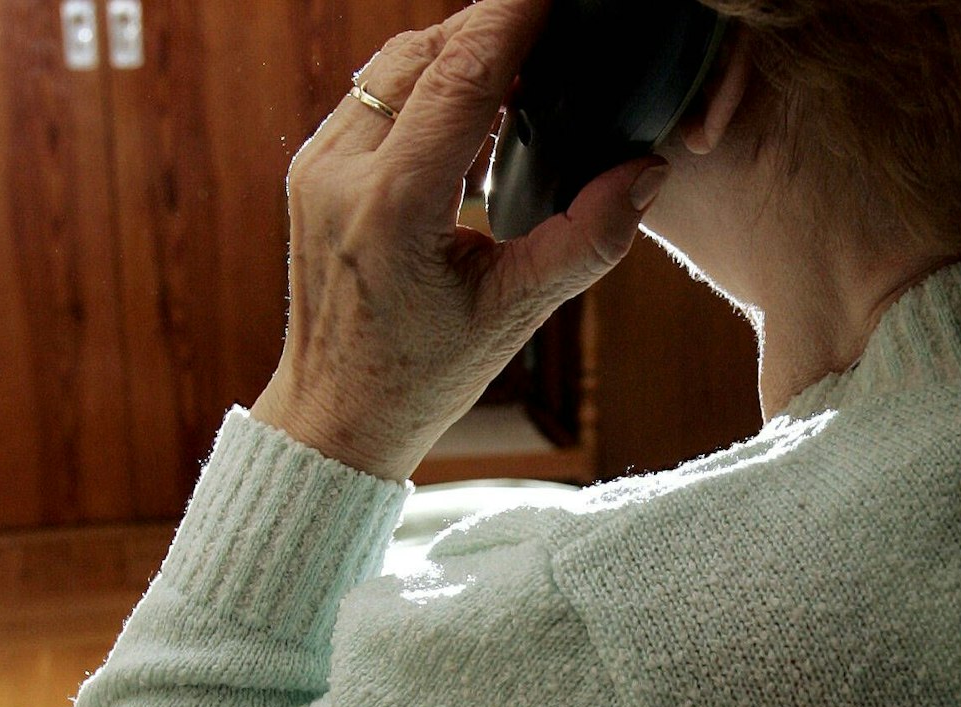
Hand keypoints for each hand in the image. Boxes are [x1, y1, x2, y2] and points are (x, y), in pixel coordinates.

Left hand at [250, 0, 669, 481]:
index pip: (462, 76)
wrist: (336, 414)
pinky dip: (428, 82)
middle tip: (558, 31)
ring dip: (460, 51)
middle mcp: (342, 172)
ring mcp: (317, 164)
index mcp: (393, 207)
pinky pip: (375, 94)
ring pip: (395, 64)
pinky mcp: (313, 166)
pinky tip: (477, 104)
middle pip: (426, 52)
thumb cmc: (424, 376)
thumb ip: (587, 240)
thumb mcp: (517, 314)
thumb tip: (648, 170)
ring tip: (526, 66)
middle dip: (493, 30)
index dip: (514, 19)